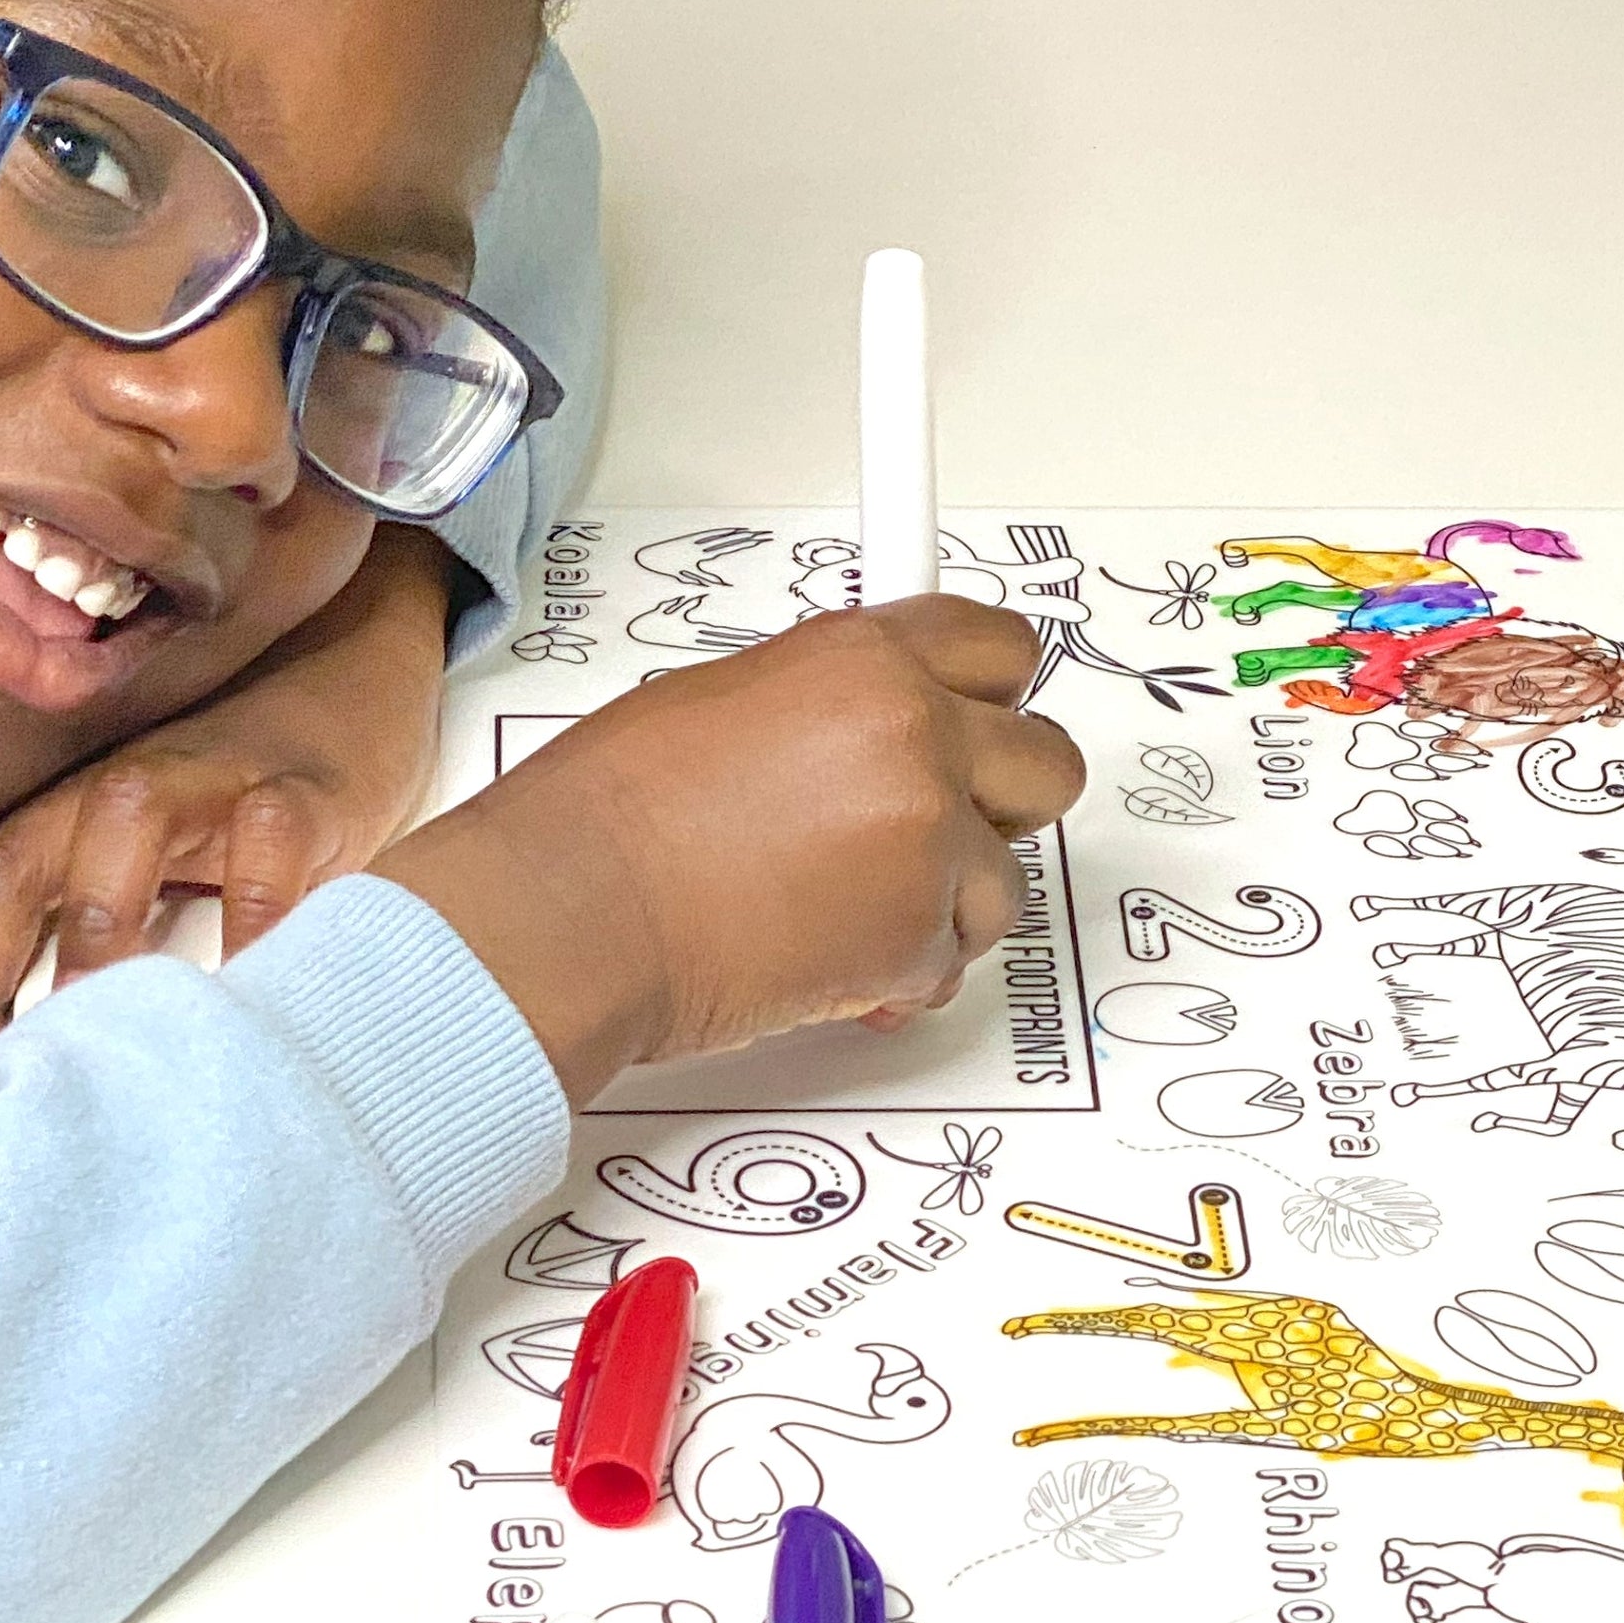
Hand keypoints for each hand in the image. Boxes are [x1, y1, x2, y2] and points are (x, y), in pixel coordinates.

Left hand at [0, 533, 457, 1101]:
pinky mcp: (300, 799)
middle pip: (21, 856)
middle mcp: (119, 793)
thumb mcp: (117, 835)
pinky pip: (268, 852)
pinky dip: (253, 916)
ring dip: (100, 918)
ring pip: (125, 821)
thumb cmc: (222, 796)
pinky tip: (244, 988)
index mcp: (67, 816)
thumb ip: (26, 876)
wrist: (350, 699)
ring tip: (96, 1017)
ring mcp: (209, 785)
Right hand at [378, 597, 1085, 1104]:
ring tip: (851, 909)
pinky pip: (953, 959)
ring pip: (1005, 880)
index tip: (990, 718)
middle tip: (936, 830)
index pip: (1001, 649)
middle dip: (999, 807)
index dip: (997, 697)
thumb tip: (864, 728)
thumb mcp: (721, 698)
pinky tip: (830, 959)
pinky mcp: (917, 935)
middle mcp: (911, 736)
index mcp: (864, 661)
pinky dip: (902, 973)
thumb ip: (827, 704)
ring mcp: (925, 838)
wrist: (577, 915)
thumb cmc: (611, 819)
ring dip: (944, 904)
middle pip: (1046, 763)